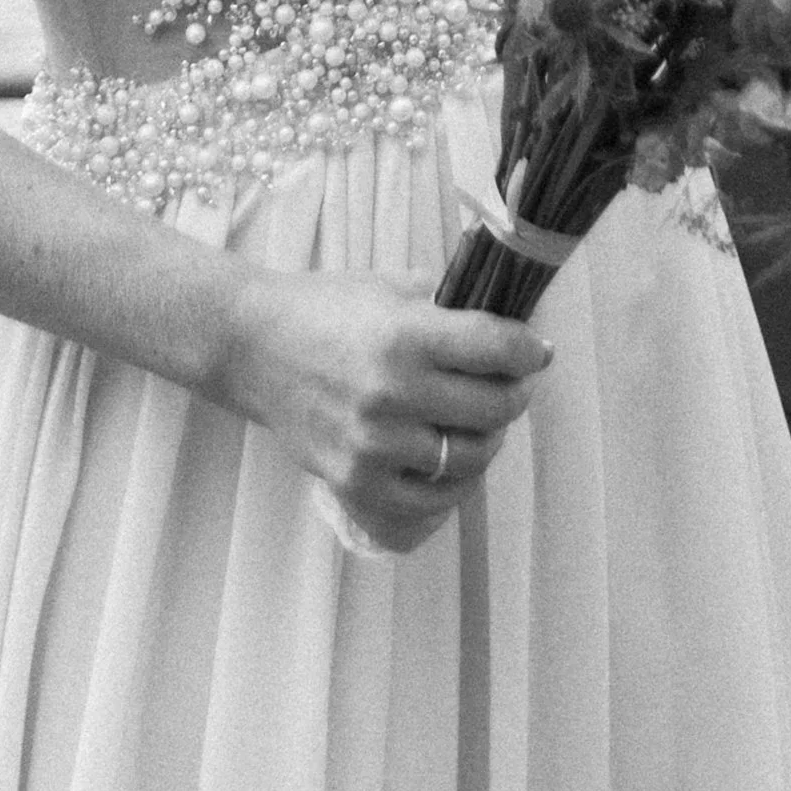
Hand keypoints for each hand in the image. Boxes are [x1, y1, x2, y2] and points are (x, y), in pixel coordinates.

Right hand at [224, 267, 552, 552]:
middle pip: (494, 408)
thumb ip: (450, 307)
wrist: (253, 346)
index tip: (537, 352)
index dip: (531, 351)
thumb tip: (511, 326)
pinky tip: (452, 462)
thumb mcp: (393, 288)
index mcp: (407, 335)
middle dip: (514, 395)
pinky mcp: (354, 481)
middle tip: (510, 386)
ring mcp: (373, 444)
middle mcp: (393, 393)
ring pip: (470, 458)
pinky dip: (453, 486)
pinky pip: (428, 502)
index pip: (499, 350)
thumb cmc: (327, 308)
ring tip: (478, 423)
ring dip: (487, 441)